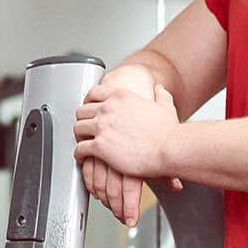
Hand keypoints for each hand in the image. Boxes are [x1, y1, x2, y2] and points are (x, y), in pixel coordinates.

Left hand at [74, 83, 181, 225]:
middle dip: (82, 120)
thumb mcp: (165, 106)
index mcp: (121, 96)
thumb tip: (159, 89)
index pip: (94, 93)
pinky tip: (82, 158)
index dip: (89, 102)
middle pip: (82, 110)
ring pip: (78, 128)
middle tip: (85, 129)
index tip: (89, 109)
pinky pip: (80, 148)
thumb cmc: (169, 132)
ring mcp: (102, 127)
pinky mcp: (100, 146)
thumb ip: (161, 95)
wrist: (169, 149)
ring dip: (79, 137)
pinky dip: (79, 154)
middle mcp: (108, 108)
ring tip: (82, 143)